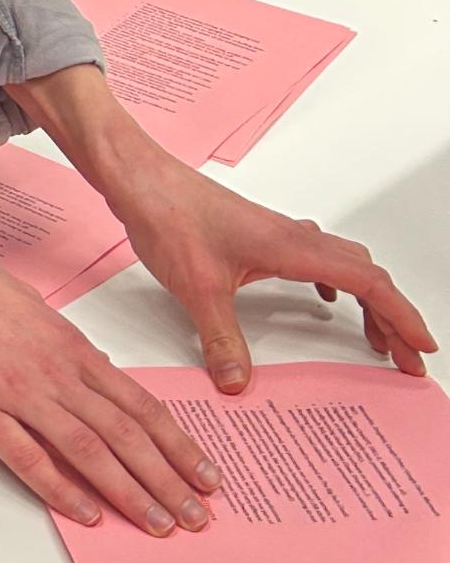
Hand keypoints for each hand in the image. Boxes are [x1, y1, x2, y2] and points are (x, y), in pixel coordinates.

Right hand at [0, 186, 220, 532]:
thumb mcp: (35, 309)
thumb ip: (67, 349)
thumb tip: (94, 377)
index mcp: (72, 346)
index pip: (140, 404)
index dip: (178, 444)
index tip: (203, 472)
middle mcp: (55, 371)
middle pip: (126, 433)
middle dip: (168, 478)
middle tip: (197, 515)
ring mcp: (17, 391)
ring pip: (90, 448)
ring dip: (130, 490)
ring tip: (159, 523)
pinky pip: (28, 457)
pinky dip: (62, 488)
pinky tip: (87, 513)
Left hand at [12, 63, 436, 393]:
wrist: (141, 179)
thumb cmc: (168, 216)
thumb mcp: (196, 289)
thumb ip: (221, 339)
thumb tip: (238, 383)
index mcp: (293, 247)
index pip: (368, 283)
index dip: (401, 317)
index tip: (421, 349)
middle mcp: (294, 237)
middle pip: (366, 276)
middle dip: (392, 318)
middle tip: (405, 358)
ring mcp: (279, 234)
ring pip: (344, 264)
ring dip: (367, 300)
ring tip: (374, 338)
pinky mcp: (260, 235)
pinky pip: (316, 257)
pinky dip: (334, 282)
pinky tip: (323, 300)